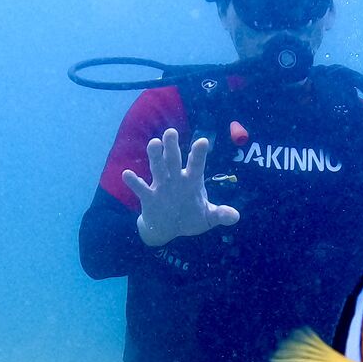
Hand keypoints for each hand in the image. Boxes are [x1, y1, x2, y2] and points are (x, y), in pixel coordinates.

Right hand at [121, 128, 240, 247]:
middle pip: (174, 160)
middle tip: (170, 132)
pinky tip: (127, 174)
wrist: (169, 229)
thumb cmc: (190, 218)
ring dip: (155, 156)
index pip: (197, 165)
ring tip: (153, 143)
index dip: (199, 154)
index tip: (202, 142)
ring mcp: (161, 186)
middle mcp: (176, 179)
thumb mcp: (208, 218)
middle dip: (172, 147)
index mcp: (192, 181)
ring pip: (157, 168)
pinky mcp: (149, 198)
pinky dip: (134, 182)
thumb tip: (235, 216)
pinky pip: (141, 188)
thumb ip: (220, 214)